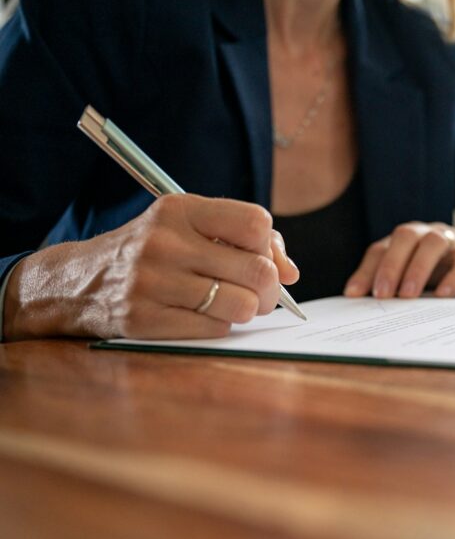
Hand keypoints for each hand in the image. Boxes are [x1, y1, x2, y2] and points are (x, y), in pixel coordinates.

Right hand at [2, 194, 299, 340]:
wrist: (79, 281)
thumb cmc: (153, 252)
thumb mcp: (189, 228)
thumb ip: (246, 241)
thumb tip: (292, 274)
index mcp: (180, 209)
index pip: (257, 223)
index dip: (269, 246)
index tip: (259, 257)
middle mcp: (165, 242)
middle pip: (258, 271)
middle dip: (270, 288)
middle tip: (260, 293)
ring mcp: (152, 282)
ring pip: (242, 305)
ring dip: (248, 310)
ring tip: (235, 305)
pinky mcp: (144, 319)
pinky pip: (215, 329)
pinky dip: (221, 326)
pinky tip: (204, 316)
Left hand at [344, 222, 454, 298]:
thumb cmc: (451, 267)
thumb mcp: (423, 274)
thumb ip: (400, 284)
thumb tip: (368, 307)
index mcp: (410, 239)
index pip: (381, 248)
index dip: (366, 270)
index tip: (353, 295)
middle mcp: (429, 233)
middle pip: (405, 236)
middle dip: (390, 265)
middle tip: (381, 294)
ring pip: (433, 243)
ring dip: (417, 268)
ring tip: (408, 296)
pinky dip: (454, 278)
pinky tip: (444, 295)